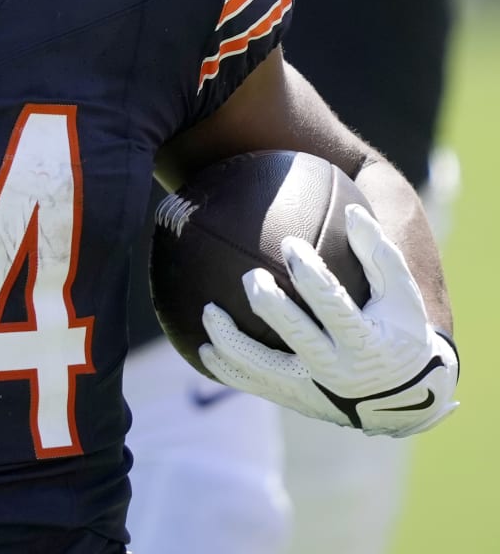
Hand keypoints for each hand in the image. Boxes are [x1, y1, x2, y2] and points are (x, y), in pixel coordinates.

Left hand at [199, 205, 458, 436]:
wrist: (407, 400)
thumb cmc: (401, 332)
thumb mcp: (402, 297)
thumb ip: (378, 254)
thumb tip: (352, 210)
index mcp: (366, 341)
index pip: (333, 304)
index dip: (310, 274)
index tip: (291, 244)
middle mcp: (338, 370)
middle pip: (295, 334)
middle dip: (268, 303)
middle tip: (250, 275)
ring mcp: (314, 389)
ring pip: (263, 367)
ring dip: (231, 341)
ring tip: (207, 312)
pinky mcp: (297, 400)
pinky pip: (256, 385)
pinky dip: (228, 370)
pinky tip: (203, 351)